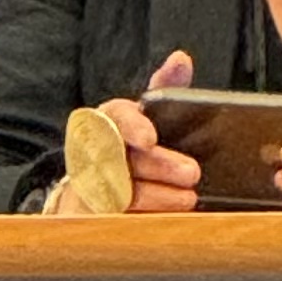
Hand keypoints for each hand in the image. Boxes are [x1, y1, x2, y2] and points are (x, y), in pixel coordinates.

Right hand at [50, 51, 202, 214]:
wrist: (96, 187)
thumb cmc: (133, 145)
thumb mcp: (150, 115)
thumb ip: (166, 87)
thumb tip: (181, 58)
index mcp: (108, 120)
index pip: (116, 116)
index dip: (132, 126)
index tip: (149, 137)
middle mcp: (93, 150)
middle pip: (122, 155)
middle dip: (158, 164)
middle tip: (192, 172)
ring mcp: (88, 185)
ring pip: (119, 191)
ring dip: (156, 195)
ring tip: (188, 198)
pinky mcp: (91, 216)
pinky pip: (113, 220)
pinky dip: (142, 219)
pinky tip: (168, 222)